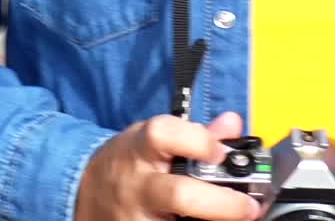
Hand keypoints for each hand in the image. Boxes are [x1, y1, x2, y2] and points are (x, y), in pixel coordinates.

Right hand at [75, 110, 259, 220]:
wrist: (86, 194)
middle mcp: (139, 185)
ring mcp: (138, 217)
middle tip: (249, 207)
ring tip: (236, 219)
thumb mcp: (153, 140)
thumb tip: (233, 124)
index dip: (198, 141)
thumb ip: (196, 134)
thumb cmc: (131, 162)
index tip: (221, 150)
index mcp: (141, 148)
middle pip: (179, 195)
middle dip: (219, 204)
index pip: (165, 135)